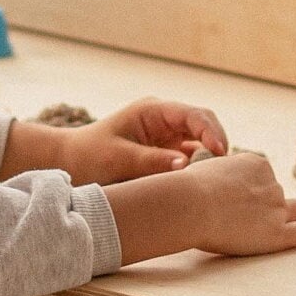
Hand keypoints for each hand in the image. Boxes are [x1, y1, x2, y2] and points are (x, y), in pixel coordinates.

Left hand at [2, 95, 227, 184]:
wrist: (68, 163)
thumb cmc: (89, 157)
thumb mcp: (118, 159)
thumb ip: (151, 161)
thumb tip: (186, 163)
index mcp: (153, 111)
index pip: (194, 115)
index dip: (212, 131)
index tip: (222, 152)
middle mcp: (164, 119)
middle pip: (204, 125)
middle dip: (217, 143)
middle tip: (226, 170)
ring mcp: (166, 135)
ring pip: (201, 142)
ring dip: (210, 157)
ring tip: (218, 179)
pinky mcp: (165, 152)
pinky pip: (191, 156)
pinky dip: (200, 168)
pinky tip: (204, 184)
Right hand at [105, 149, 295, 264]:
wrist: (189, 205)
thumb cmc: (186, 191)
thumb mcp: (202, 170)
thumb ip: (214, 174)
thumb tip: (204, 175)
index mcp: (255, 163)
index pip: (264, 178)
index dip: (252, 192)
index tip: (236, 199)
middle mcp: (271, 182)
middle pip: (278, 196)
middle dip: (267, 206)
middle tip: (243, 218)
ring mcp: (277, 207)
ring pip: (293, 212)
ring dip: (287, 218)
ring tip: (273, 227)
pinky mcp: (279, 233)